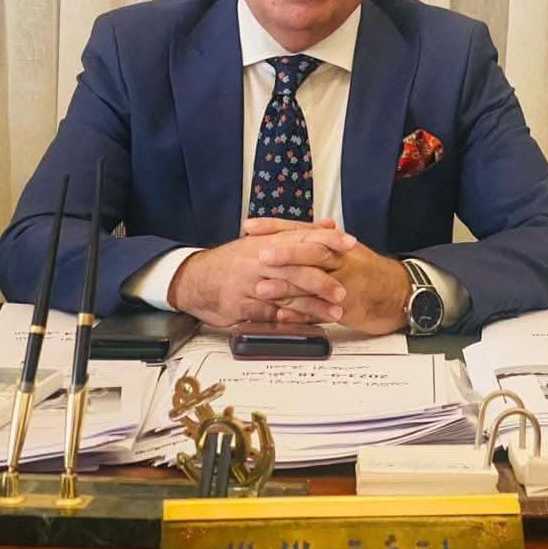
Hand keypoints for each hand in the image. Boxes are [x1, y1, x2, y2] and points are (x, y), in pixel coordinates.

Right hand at [168, 221, 355, 327]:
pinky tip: (305, 324)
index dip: (327, 239)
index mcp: (267, 242)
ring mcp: (249, 283)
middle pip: (295, 266)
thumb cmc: (235, 262)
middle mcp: (259, 259)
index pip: (302, 236)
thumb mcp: (264, 243)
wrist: (196, 279)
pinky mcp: (240, 304)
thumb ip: (298, 235)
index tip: (350, 243)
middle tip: (344, 290)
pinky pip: (268, 313)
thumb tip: (329, 225)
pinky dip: (288, 319)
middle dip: (323, 280)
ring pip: (285, 293)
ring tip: (334, 312)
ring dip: (312, 305)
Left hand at [256, 234, 409, 335]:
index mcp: (335, 243)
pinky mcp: (346, 307)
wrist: (398, 294)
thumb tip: (293, 230)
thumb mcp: (345, 251)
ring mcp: (344, 283)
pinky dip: (300, 314)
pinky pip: (320, 311)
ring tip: (261, 290)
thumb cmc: (367, 272)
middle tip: (259, 256)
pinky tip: (282, 316)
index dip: (275, 227)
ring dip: (286, 287)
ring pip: (313, 282)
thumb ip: (320, 240)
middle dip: (285, 253)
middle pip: (312, 251)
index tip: (249, 226)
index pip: (302, 229)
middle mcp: (340, 259)